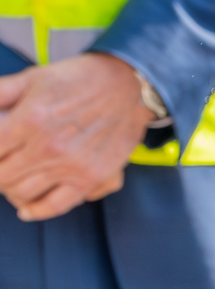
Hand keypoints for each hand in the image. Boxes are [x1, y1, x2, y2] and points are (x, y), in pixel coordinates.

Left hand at [0, 54, 154, 220]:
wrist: (128, 87)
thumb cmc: (79, 80)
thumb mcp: (31, 77)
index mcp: (29, 120)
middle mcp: (48, 147)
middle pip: (2, 176)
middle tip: (3, 164)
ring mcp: (71, 166)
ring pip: (22, 193)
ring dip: (10, 189)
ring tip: (11, 180)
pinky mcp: (91, 178)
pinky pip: (56, 205)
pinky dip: (36, 210)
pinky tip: (26, 209)